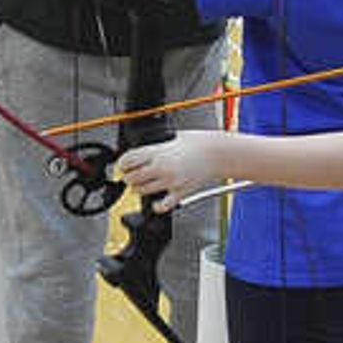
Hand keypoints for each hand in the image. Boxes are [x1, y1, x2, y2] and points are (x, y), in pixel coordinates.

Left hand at [110, 128, 227, 210]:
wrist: (220, 154)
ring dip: (139, 189)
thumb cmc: (201, 143)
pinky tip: (156, 203)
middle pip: (132, 177)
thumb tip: (147, 148)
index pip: (129, 159)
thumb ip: (159, 143)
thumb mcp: (175, 136)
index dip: (122, 163)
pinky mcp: (180, 193)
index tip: (122, 165)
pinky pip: (162, 205)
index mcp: (158, 151)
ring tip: (141, 185)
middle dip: (129, 177)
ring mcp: (170, 182)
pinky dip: (156, 206)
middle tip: (130, 175)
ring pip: (142, 191)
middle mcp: (161, 167)